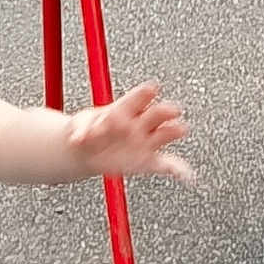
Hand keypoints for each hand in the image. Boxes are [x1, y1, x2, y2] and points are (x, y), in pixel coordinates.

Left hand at [69, 83, 193, 179]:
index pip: (137, 98)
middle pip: (156, 114)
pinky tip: (186, 175)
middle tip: (171, 110)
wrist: (86, 152)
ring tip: (181, 129)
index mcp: (126, 108)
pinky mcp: (147, 161)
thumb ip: (81, 130)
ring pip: (164, 135)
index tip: (152, 88)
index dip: (144, 94)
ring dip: (173, 131)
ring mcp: (146, 141)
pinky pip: (166, 165)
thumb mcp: (79, 125)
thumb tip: (76, 139)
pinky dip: (178, 170)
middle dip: (163, 112)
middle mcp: (140, 122)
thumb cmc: (86, 131)